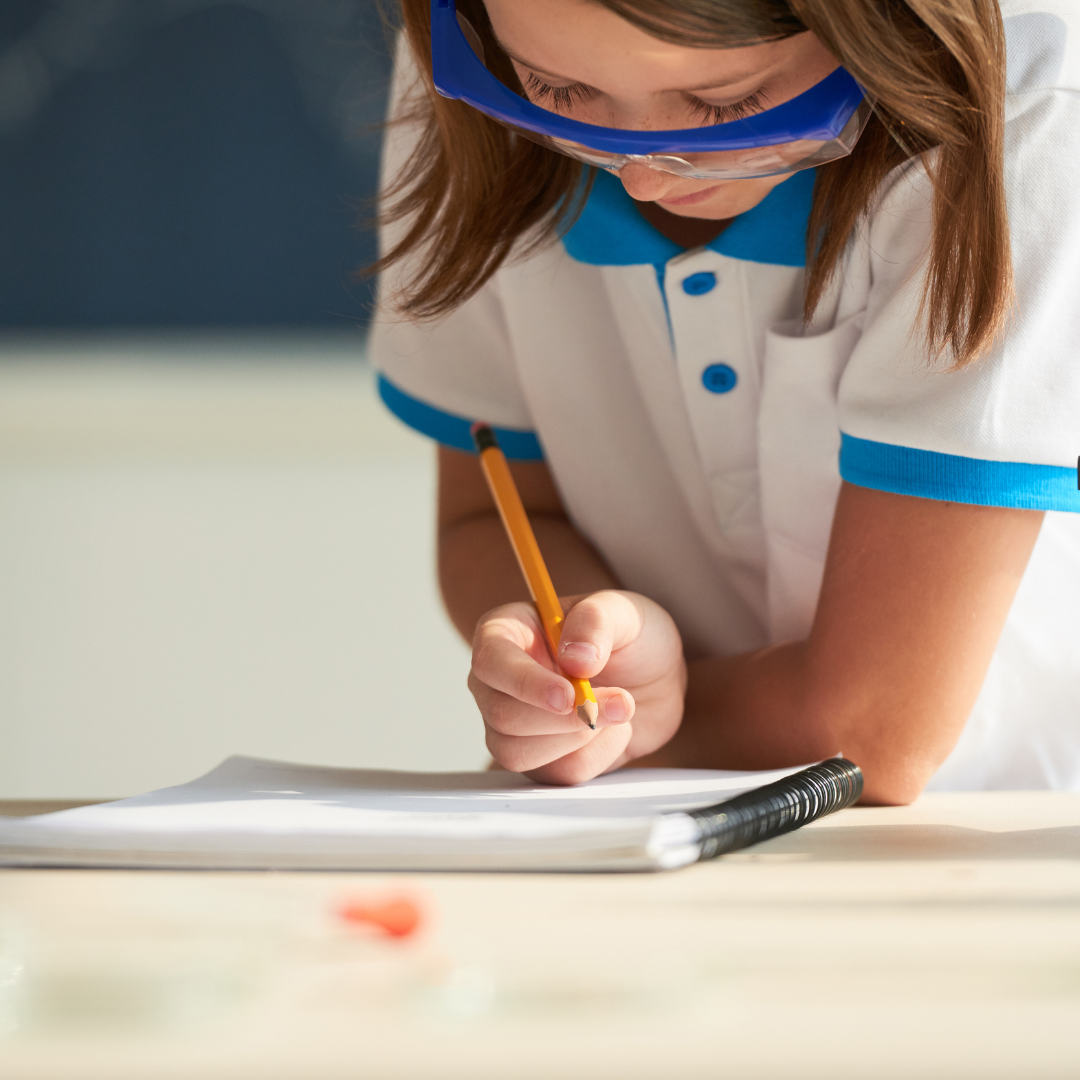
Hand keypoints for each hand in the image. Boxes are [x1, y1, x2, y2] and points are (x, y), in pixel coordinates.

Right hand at [468, 591, 686, 783]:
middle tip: (619, 701)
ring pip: (518, 753)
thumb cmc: (630, 635)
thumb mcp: (621, 611)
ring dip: (579, 739)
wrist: (657, 677)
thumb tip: (574, 660)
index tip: (568, 695)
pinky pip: (556, 774)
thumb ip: (595, 622)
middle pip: (502, 716)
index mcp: (506, 634)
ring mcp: (515, 725)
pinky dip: (597, 756)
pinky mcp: (543, 759)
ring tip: (620, 709)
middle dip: (564, 718)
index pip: (491, 662)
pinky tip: (614, 730)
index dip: (524, 683)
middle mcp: (500, 682)